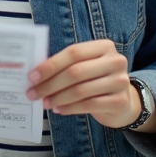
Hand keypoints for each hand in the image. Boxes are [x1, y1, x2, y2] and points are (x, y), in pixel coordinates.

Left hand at [26, 40, 142, 129]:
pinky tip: (59, 110)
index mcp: (104, 46)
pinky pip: (89, 105)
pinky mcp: (120, 101)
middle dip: (50, 84)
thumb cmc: (96, 79)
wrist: (123, 101)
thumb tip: (35, 74)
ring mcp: (120, 81)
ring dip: (58, 98)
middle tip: (33, 93)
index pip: (73, 53)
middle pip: (75, 72)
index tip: (32, 76)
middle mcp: (115, 61)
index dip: (51, 65)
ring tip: (44, 103)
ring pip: (81, 90)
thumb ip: (66, 65)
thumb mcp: (86, 66)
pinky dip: (70, 108)